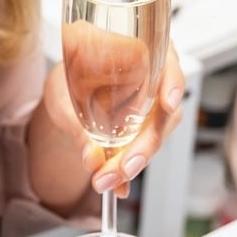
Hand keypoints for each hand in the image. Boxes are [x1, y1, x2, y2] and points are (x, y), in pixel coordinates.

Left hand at [42, 38, 184, 197]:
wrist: (65, 92)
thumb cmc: (67, 78)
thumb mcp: (63, 94)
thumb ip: (76, 123)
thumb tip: (92, 157)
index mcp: (142, 52)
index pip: (169, 61)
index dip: (173, 82)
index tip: (168, 102)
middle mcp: (154, 78)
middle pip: (166, 111)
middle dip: (146, 144)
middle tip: (124, 168)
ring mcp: (154, 107)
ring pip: (157, 135)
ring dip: (135, 161)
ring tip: (110, 179)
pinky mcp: (144, 130)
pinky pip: (142, 149)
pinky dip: (128, 168)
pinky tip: (117, 184)